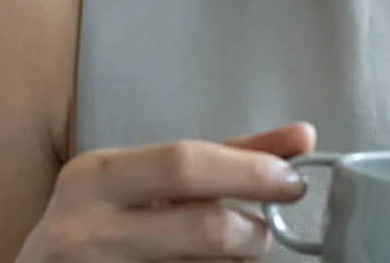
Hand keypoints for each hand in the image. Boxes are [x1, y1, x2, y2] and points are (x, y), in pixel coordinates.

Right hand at [16, 123, 315, 261]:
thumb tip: (301, 138)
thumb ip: (220, 156)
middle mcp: (89, 229)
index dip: (248, 171)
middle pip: (205, 228)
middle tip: (264, 231)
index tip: (292, 180)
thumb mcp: (140, 180)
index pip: (184, 164)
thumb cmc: (98, 220)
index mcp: (95, 178)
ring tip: (226, 255)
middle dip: (253, 231)